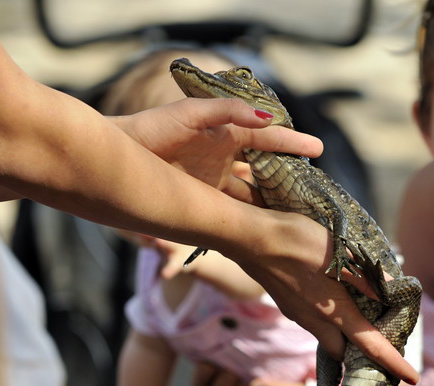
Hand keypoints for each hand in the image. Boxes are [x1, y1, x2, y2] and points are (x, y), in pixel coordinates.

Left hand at [114, 97, 321, 200]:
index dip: (291, 143)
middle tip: (315, 187)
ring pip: (254, 193)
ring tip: (300, 211)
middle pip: (265, 169)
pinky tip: (268, 226)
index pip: (267, 138)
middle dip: (289, 176)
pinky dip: (253, 217)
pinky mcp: (204, 203)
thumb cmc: (152, 130)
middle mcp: (225, 158)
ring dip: (274, 201)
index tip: (318, 149)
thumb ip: (229, 111)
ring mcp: (215, 182)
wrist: (115, 158)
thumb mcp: (191, 113)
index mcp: (225, 133)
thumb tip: (268, 118)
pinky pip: (235, 210)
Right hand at [233, 212, 419, 384]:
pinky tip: (332, 294)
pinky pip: (314, 320)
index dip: (393, 363)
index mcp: (334, 312)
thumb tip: (393, 290)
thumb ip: (367, 277)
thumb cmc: (297, 242)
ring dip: (345, 331)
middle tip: (381, 337)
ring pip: (328, 334)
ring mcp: (297, 314)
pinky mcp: (287, 304)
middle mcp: (315, 321)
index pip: (371, 345)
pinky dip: (329, 316)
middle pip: (344, 349)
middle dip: (362, 351)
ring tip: (361, 311)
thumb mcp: (340, 254)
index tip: (412, 378)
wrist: (249, 238)